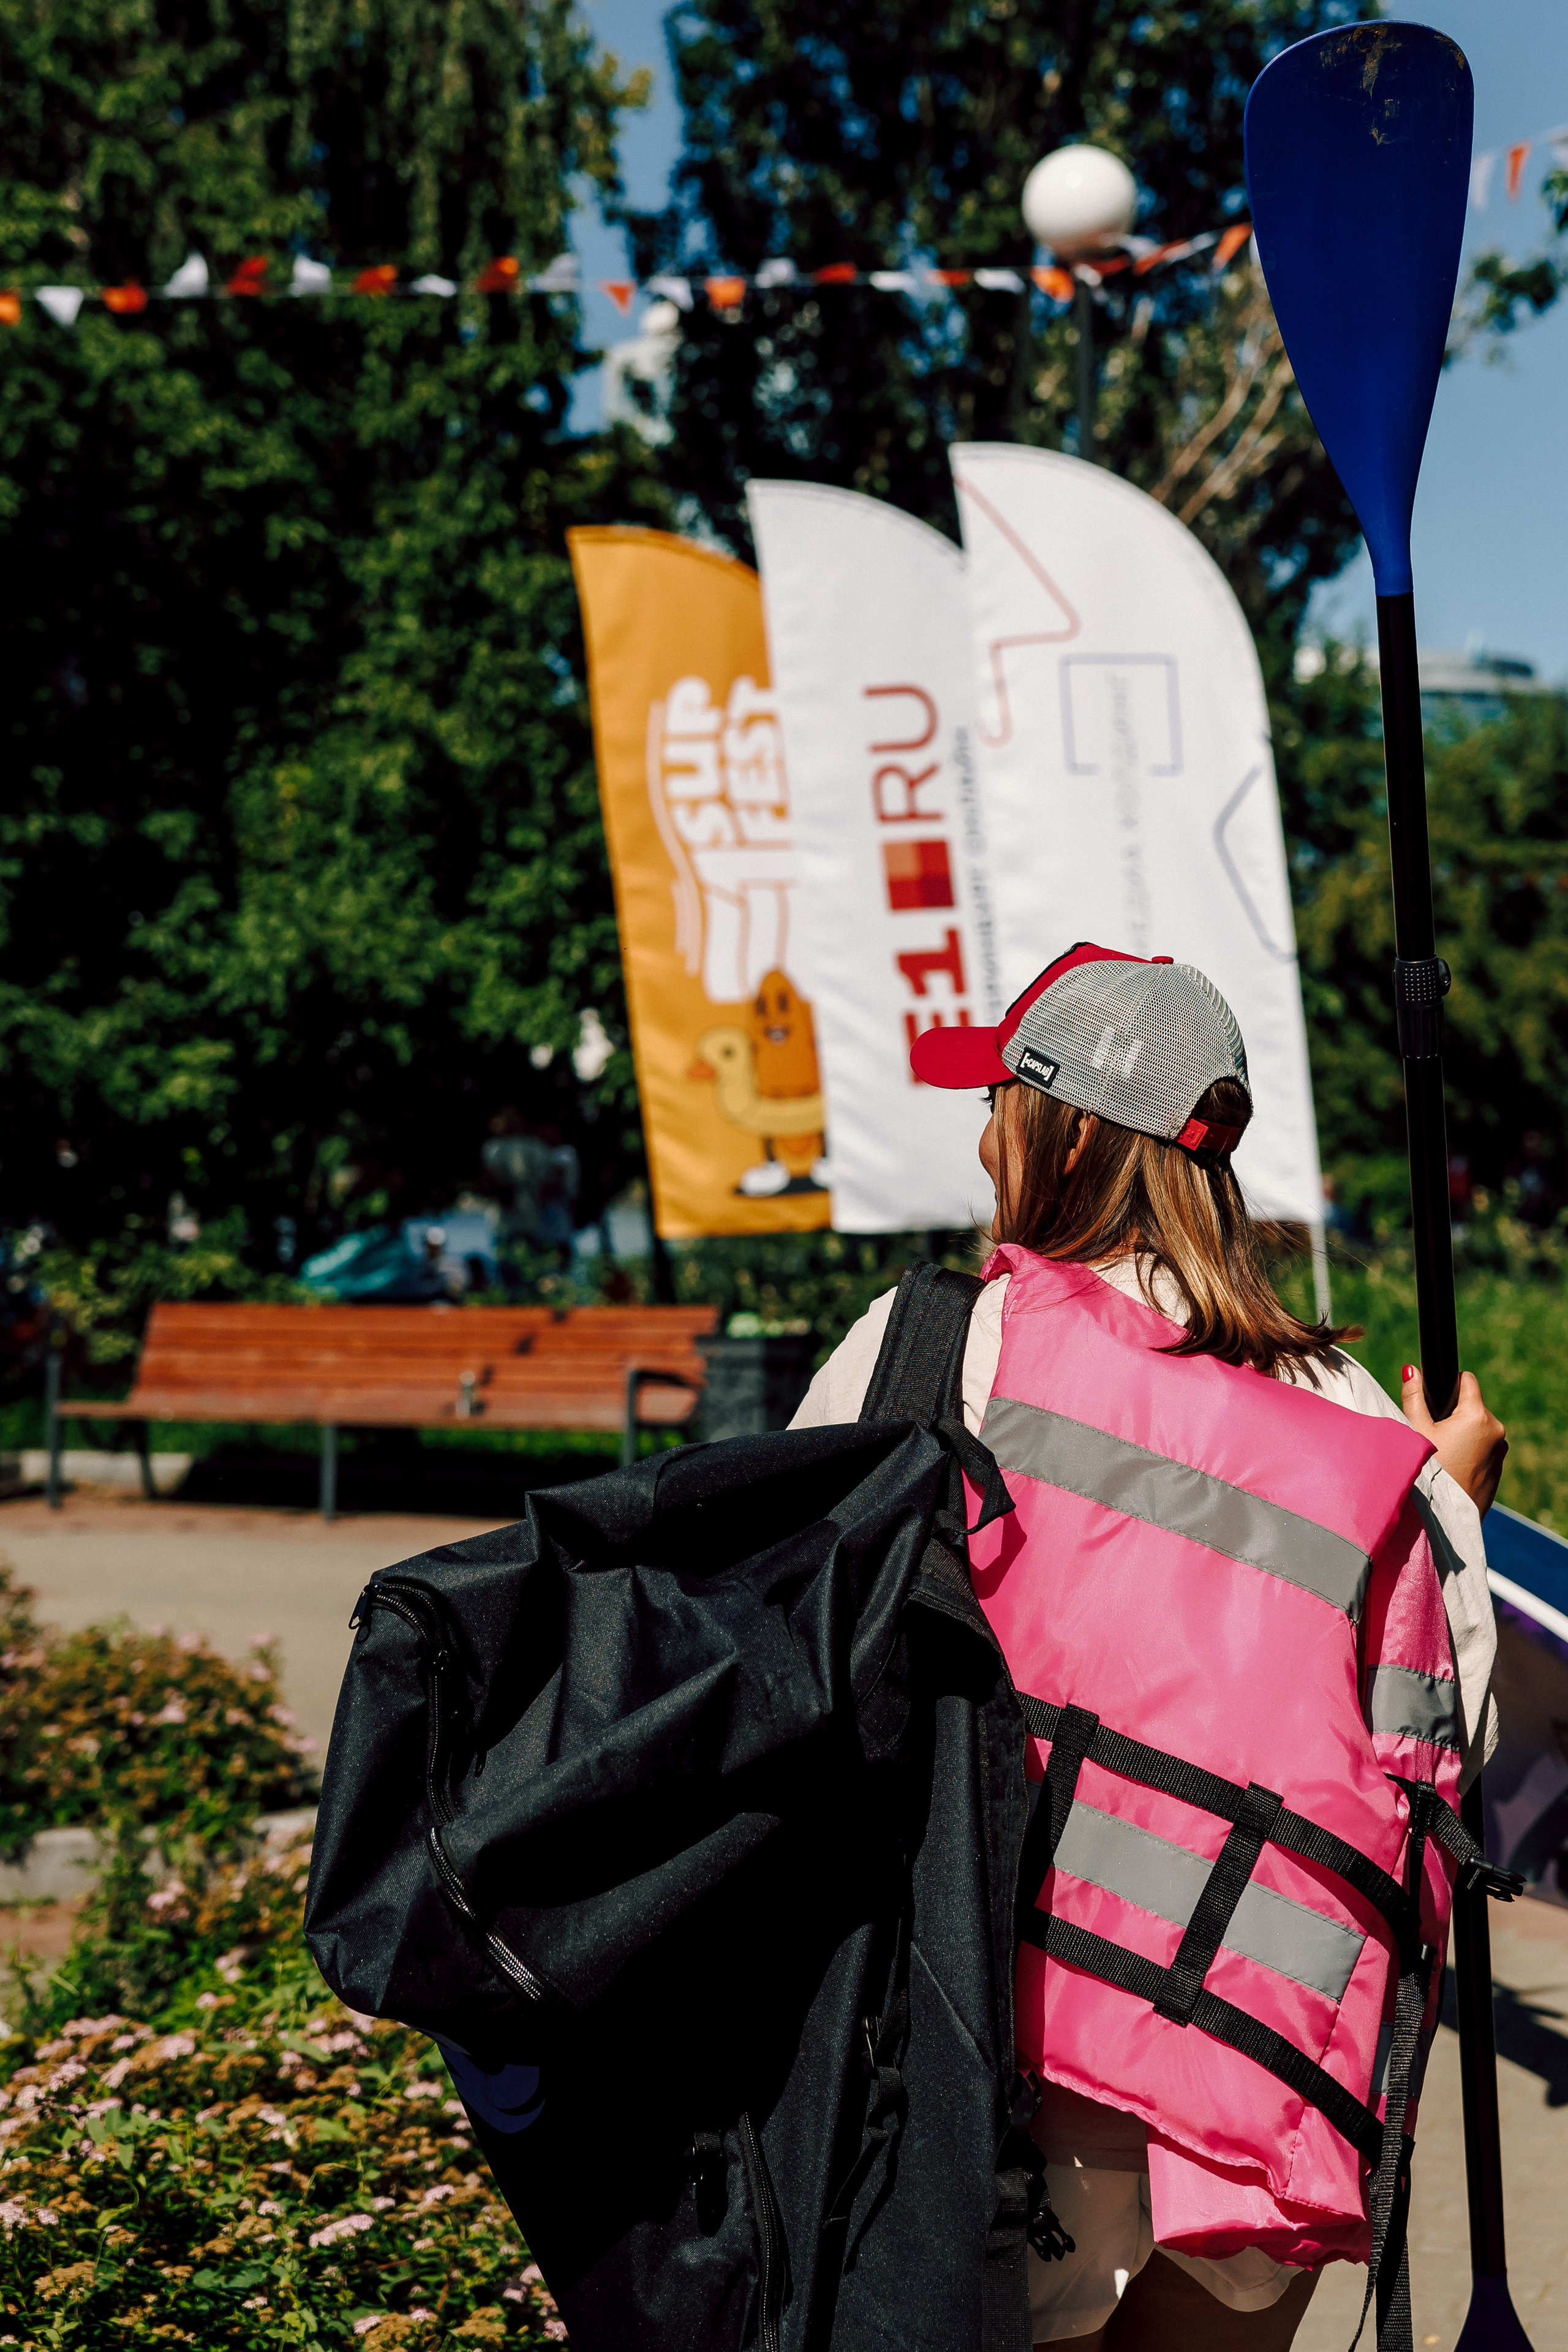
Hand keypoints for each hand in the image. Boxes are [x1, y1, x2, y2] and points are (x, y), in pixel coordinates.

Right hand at [1401, 1366, 1507, 1516]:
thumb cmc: (1427, 1470)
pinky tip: (1451, 1466)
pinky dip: (1469, 1451)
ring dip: (1462, 1433)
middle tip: (1432, 1433)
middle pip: (1472, 1407)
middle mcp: (1496, 1430)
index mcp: (1477, 1416)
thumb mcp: (1415, 1430)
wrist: (1442, 1517)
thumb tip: (1411, 1370)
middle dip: (1454, 1413)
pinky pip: (1483, 1449)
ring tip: (1441, 1453)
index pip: (1467, 1380)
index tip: (1436, 1398)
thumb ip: (1413, 1395)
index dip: (1449, 1383)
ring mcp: (1500, 1451)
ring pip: (1478, 1428)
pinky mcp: (1498, 1468)